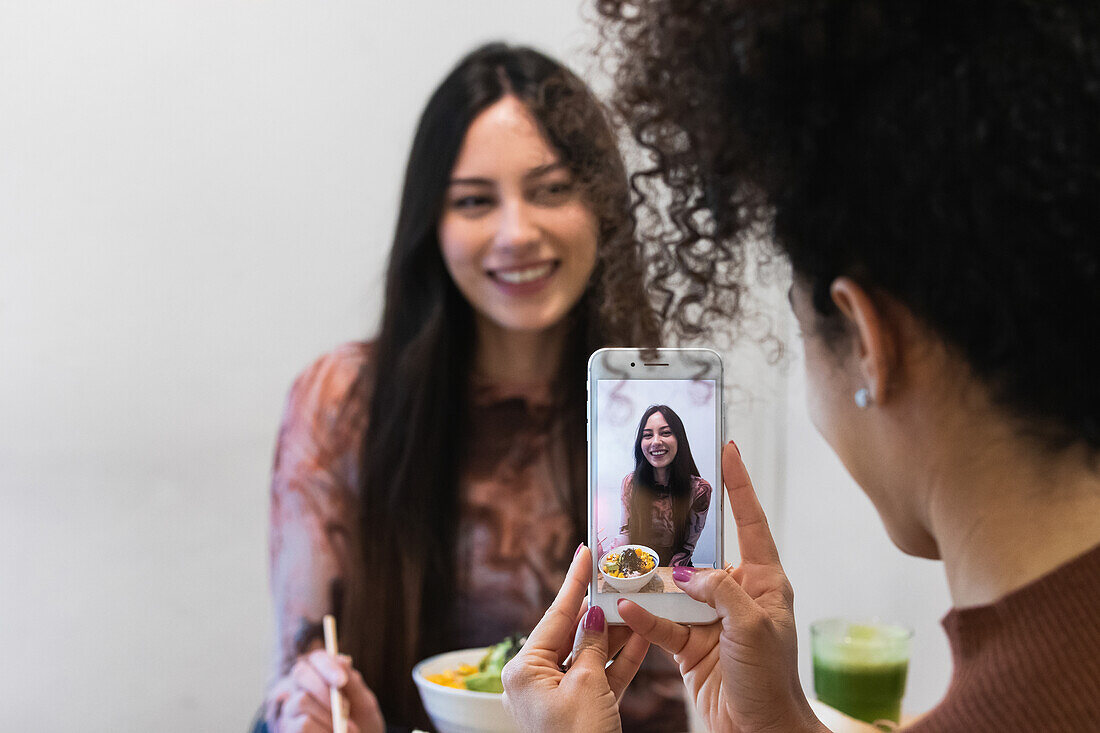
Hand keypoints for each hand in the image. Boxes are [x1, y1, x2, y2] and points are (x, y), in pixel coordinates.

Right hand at [267, 648, 384, 732]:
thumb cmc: (361, 721)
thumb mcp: (363, 702)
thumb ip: (353, 683)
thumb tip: (342, 659)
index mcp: (321, 672)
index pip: (317, 657)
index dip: (328, 666)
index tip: (342, 681)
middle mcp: (302, 686)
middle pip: (300, 673)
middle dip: (324, 689)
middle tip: (345, 707)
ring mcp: (292, 707)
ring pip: (301, 700)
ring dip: (328, 715)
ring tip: (346, 727)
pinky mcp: (289, 727)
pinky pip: (302, 724)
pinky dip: (322, 730)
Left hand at [501, 545, 650, 732]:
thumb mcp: (587, 686)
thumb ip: (592, 646)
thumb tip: (593, 617)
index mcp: (524, 669)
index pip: (554, 615)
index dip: (573, 582)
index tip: (585, 553)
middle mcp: (536, 680)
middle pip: (572, 632)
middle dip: (598, 607)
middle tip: (617, 577)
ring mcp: (558, 696)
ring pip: (590, 654)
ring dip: (615, 632)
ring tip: (636, 602)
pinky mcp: (580, 711)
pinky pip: (601, 677)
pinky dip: (620, 660)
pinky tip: (641, 636)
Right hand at [617, 442, 826, 732]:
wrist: (760, 731)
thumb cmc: (773, 680)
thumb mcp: (753, 626)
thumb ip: (720, 589)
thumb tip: (686, 573)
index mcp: (764, 582)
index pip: (750, 523)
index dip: (739, 486)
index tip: (728, 450)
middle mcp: (736, 595)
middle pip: (701, 553)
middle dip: (674, 535)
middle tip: (650, 506)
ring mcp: (710, 619)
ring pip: (673, 588)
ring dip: (649, 580)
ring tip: (624, 562)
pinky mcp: (688, 644)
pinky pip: (661, 622)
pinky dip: (643, 615)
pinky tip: (627, 607)